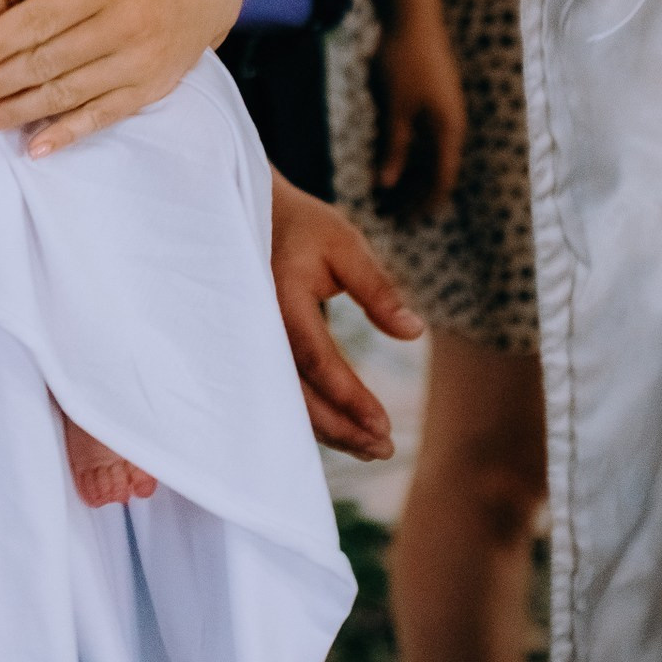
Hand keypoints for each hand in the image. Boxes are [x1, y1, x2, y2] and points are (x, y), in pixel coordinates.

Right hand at [269, 171, 422, 458]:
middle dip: (341, 428)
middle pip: (297, 392)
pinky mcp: (256, 348)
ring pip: (287, 399)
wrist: (248, 213)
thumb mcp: (344, 243)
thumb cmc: (303, 226)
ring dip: (328, 429)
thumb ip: (377, 287)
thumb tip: (414, 331)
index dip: (349, 396)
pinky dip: (311, 415)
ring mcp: (251, 340)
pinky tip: (342, 429)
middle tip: (384, 449)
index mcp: (281, 296)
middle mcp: (259, 326)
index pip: (316, 358)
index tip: (383, 425)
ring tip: (371, 449)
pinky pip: (280, 390)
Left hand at [372, 8, 466, 218]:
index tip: (403, 222)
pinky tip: (388, 159)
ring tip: (385, 193)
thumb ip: (392, 147)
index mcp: (447, 130)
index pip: (440, 180)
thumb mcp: (394, 108)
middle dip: (414, 195)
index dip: (423, 205)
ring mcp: (443, 111)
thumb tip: (387, 183)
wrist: (412, 15)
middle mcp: (450, 125)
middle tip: (389, 213)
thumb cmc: (404, 61)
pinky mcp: (432, 100)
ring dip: (409, 174)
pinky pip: (423, 137)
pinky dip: (408, 152)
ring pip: (429, 155)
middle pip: (436, 171)